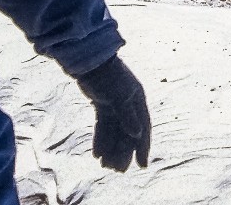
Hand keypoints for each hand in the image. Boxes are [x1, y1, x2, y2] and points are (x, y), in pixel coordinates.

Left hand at [75, 55, 149, 170]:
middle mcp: (128, 104)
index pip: (143, 128)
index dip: (143, 148)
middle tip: (118, 170)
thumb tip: (137, 134)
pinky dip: (101, 139)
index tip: (142, 165)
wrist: (88, 60)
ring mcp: (115, 104)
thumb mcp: (119, 95)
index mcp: (138, 100)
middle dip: (123, 152)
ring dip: (111, 148)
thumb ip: (128, 115)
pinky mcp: (102, 104)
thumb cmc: (108, 75)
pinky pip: (103, 126)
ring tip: (105, 165)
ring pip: (114, 132)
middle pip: (127, 133)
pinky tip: (96, 154)